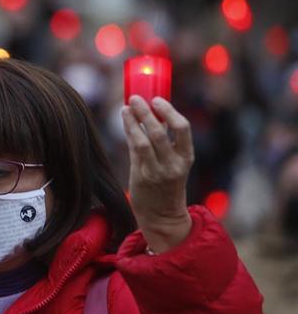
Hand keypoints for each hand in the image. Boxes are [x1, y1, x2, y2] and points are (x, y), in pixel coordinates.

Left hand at [121, 96, 194, 252]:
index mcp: (186, 157)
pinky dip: (130, 132)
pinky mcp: (143, 176)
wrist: (162, 215)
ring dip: (134, 121)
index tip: (157, 99)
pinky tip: (125, 121)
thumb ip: (162, 141)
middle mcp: (174, 164)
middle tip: (136, 98)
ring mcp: (158, 171)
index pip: (183, 129)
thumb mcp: (172, 162)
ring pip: (145, 140)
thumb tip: (148, 114)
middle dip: (147, 112)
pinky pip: (135, 149)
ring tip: (127, 107)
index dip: (169, 111)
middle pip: (161, 132)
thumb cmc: (165, 185)